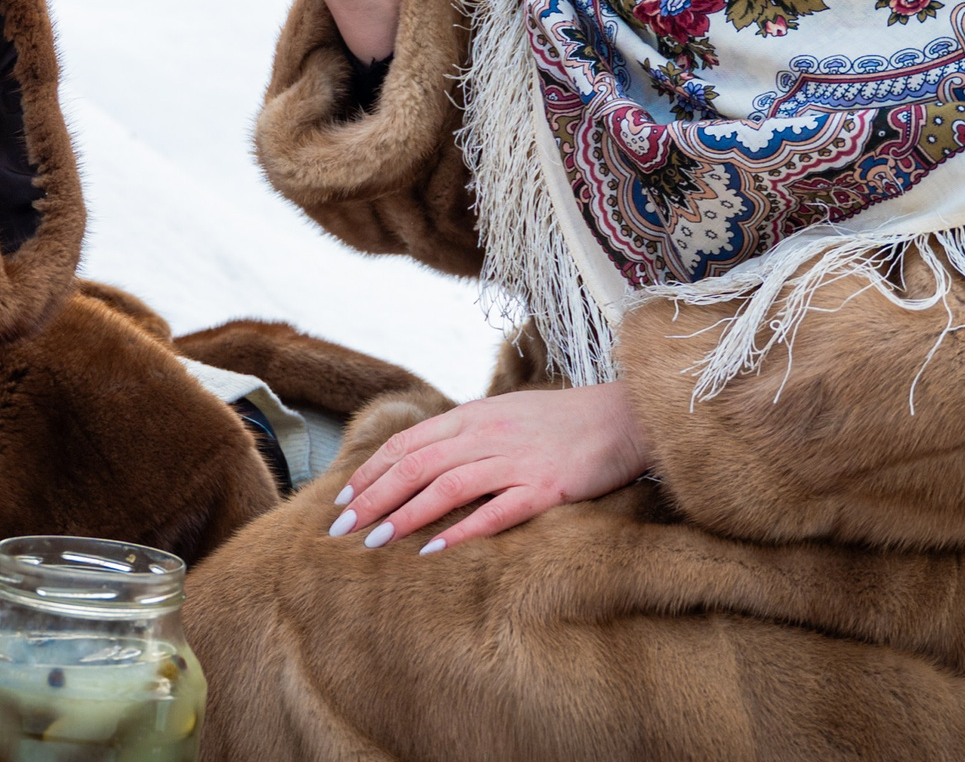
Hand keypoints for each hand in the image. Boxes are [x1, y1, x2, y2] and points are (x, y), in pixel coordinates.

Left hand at [325, 383, 653, 553]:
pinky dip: (462, 530)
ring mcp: (516, 461)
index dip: (371, 472)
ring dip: (405, 514)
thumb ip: (465, 434)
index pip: (408, 443)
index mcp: (474, 416)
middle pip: (416, 465)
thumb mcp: (505, 414)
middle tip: (341, 527)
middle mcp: (488, 434)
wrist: (623, 418)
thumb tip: (421, 458)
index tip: (343, 498)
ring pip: (447, 486)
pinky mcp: (545, 488)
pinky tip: (434, 549)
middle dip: (374, 497)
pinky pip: (497, 511)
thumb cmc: (562, 422)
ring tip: (375, 541)